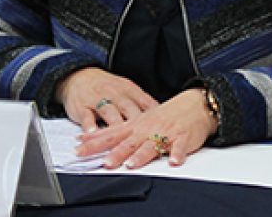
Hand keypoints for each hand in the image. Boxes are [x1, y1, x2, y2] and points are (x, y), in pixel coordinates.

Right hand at [55, 67, 157, 132]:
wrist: (78, 76)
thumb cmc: (106, 87)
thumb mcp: (127, 90)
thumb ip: (143, 104)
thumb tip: (163, 118)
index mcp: (129, 90)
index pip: (145, 104)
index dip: (156, 118)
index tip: (164, 131)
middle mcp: (116, 94)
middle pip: (129, 110)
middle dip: (138, 126)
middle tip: (146, 141)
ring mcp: (98, 99)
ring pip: (109, 113)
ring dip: (114, 127)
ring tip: (120, 142)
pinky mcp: (82, 106)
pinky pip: (87, 116)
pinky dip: (90, 125)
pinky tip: (93, 134)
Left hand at [76, 88, 217, 167]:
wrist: (192, 106)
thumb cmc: (161, 116)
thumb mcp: (134, 121)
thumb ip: (113, 132)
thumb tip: (87, 136)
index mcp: (134, 126)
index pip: (110, 135)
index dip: (94, 143)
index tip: (79, 150)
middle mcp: (146, 130)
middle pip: (128, 143)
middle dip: (116, 153)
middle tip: (105, 163)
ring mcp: (164, 133)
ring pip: (151, 145)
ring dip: (141, 155)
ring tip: (132, 164)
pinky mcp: (182, 138)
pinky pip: (180, 147)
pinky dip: (177, 154)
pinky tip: (174, 162)